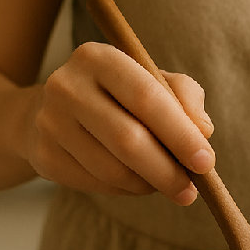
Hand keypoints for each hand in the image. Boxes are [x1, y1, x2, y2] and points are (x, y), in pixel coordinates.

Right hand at [20, 42, 214, 204]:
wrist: (56, 112)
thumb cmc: (120, 96)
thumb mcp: (155, 81)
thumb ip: (186, 97)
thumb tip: (203, 131)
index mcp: (99, 58)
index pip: (146, 97)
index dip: (180, 134)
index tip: (206, 162)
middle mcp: (66, 86)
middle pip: (128, 139)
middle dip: (167, 171)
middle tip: (191, 191)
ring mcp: (49, 122)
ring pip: (112, 169)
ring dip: (148, 184)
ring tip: (166, 183)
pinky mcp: (43, 156)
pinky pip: (96, 185)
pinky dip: (126, 190)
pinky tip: (137, 182)